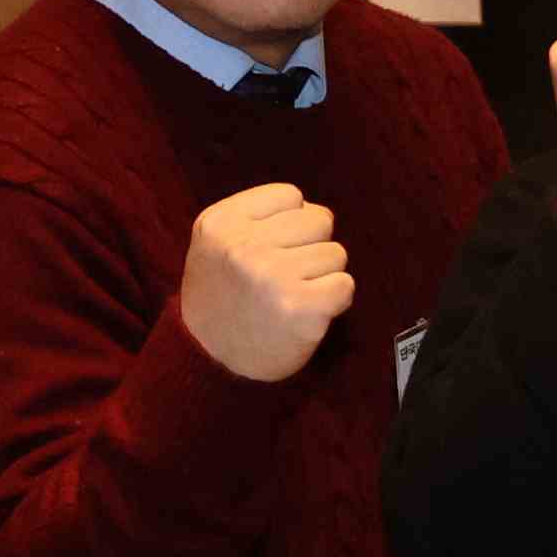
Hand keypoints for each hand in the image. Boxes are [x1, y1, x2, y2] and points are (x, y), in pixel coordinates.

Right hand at [176, 179, 353, 382]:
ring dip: (323, 275)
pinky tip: (309, 312)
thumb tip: (315, 210)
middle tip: (286, 275)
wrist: (211, 360)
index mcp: (220, 222)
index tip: (273, 249)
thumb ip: (258, 219)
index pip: (291, 196)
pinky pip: (345, 285)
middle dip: (311, 246)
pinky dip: (335, 300)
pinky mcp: (299, 306)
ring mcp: (271, 275)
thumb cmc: (225, 297)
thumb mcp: (218, 244)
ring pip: (336, 252)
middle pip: (319, 219)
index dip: (291, 223)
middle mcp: (243, 246)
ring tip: (293, 294)